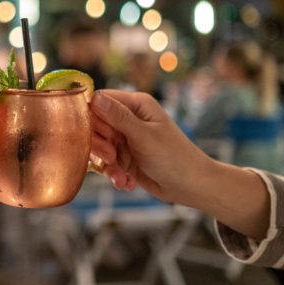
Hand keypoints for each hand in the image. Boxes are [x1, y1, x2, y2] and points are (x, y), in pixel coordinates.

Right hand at [89, 90, 211, 203]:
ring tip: (122, 176)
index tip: (98, 134)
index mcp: (136, 104)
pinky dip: (113, 173)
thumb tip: (95, 97)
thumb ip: (119, 117)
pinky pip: (106, 162)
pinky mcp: (124, 156)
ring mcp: (125, 138)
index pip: (100, 100)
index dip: (93, 116)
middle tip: (111, 157)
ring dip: (107, 164)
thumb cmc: (174, 157)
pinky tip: (127, 182)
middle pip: (95, 124)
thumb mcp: (144, 136)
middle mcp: (128, 118)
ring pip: (99, 146)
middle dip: (100, 144)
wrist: (191, 187)